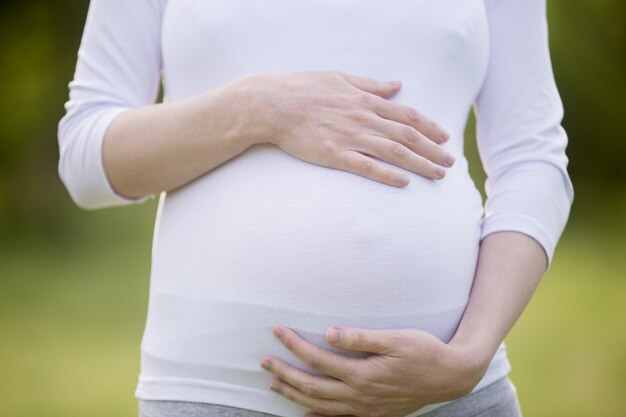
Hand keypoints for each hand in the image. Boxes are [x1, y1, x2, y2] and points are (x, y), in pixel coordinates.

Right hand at [260, 70, 454, 186]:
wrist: (273, 104)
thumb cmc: (304, 88)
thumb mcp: (340, 78)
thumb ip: (371, 84)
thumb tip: (396, 85)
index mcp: (366, 100)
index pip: (407, 115)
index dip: (429, 127)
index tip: (445, 137)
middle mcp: (363, 118)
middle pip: (407, 135)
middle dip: (433, 149)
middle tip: (450, 162)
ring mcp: (350, 137)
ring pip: (394, 152)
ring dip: (419, 164)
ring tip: (437, 174)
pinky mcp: (334, 155)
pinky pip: (367, 167)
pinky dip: (388, 175)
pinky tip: (404, 183)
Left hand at [261, 325, 488, 416]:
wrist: (450, 377)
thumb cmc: (423, 351)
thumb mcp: (395, 339)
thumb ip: (360, 338)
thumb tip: (329, 332)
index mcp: (362, 374)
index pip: (317, 359)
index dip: (294, 345)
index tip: (277, 331)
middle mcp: (359, 396)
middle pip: (311, 387)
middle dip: (285, 373)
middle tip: (263, 362)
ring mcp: (364, 409)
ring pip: (320, 406)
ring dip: (294, 395)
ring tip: (274, 384)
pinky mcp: (372, 414)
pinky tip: (305, 415)